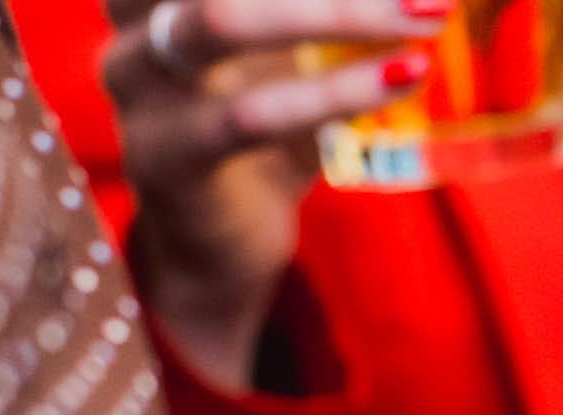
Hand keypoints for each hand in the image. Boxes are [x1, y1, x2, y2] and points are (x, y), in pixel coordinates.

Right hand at [102, 0, 449, 387]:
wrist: (224, 243)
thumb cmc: (265, 118)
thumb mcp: (295, 35)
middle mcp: (133, 19)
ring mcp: (138, 88)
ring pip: (219, 19)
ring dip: (336, 9)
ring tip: (429, 11)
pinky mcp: (167, 159)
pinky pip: (250, 114)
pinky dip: (338, 90)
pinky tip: (408, 74)